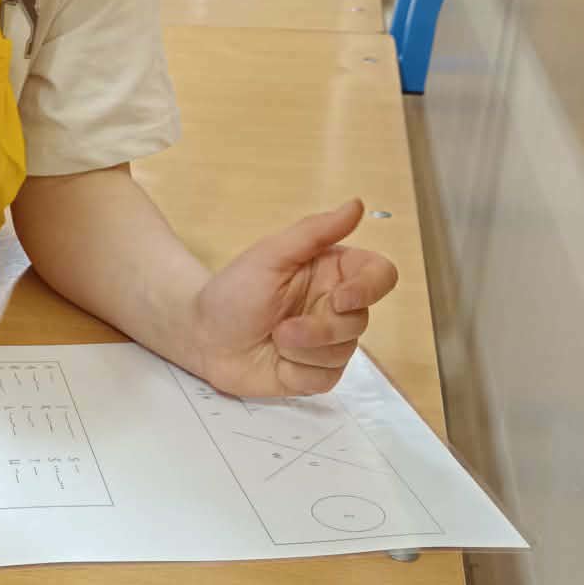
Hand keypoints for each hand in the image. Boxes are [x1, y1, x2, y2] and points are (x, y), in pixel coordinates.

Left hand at [191, 197, 397, 396]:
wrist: (203, 337)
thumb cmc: (234, 292)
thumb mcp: (270, 255)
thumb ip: (315, 232)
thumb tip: (356, 205)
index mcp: (333, 272)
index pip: (380, 276)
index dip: (369, 289)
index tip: (340, 298)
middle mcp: (336, 306)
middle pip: (360, 321)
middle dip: (319, 329)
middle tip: (280, 328)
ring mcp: (328, 343)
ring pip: (345, 352)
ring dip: (303, 350)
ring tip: (273, 340)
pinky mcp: (315, 374)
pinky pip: (326, 379)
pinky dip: (298, 373)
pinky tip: (276, 361)